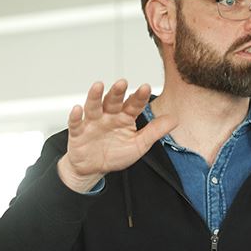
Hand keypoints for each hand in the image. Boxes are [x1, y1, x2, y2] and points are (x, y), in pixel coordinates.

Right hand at [57, 80, 176, 192]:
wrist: (93, 168)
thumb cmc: (116, 153)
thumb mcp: (139, 144)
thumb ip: (155, 131)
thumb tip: (175, 119)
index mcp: (125, 117)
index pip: (133, 104)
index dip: (139, 97)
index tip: (146, 88)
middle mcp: (108, 115)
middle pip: (113, 101)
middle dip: (117, 92)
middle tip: (123, 82)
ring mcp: (93, 122)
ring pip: (94, 106)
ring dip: (95, 96)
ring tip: (98, 86)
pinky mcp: (78, 132)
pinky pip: (76, 123)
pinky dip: (75, 116)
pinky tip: (77, 109)